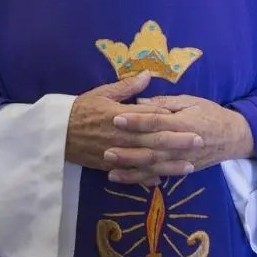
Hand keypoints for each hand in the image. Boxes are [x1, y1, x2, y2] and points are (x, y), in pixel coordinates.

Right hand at [66, 72, 198, 173]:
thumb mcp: (102, 93)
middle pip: (154, 139)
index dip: (171, 117)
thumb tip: (148, 75)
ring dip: (169, 164)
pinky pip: (131, 174)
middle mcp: (122, 136)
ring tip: (188, 166)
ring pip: (147, 160)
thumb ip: (127, 86)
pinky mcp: (109, 166)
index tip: (190, 117)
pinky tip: (160, 181)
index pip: (151, 116)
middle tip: (200, 141)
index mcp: (122, 116)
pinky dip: (145, 178)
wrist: (56, 133)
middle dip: (178, 141)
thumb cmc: (80, 109)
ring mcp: (117, 154)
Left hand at [105, 95, 254, 184]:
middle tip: (106, 149)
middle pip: (152, 148)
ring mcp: (181, 160)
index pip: (156, 121)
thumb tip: (140, 101)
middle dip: (128, 150)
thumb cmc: (210, 113)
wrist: (234, 137)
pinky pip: (159, 176)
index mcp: (182, 123)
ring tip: (110, 169)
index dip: (136, 120)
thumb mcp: (191, 101)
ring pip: (153, 166)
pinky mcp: (181, 170)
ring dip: (131, 169)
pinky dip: (141, 179)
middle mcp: (181, 144)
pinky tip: (125, 179)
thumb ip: (165, 101)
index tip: (116, 117)